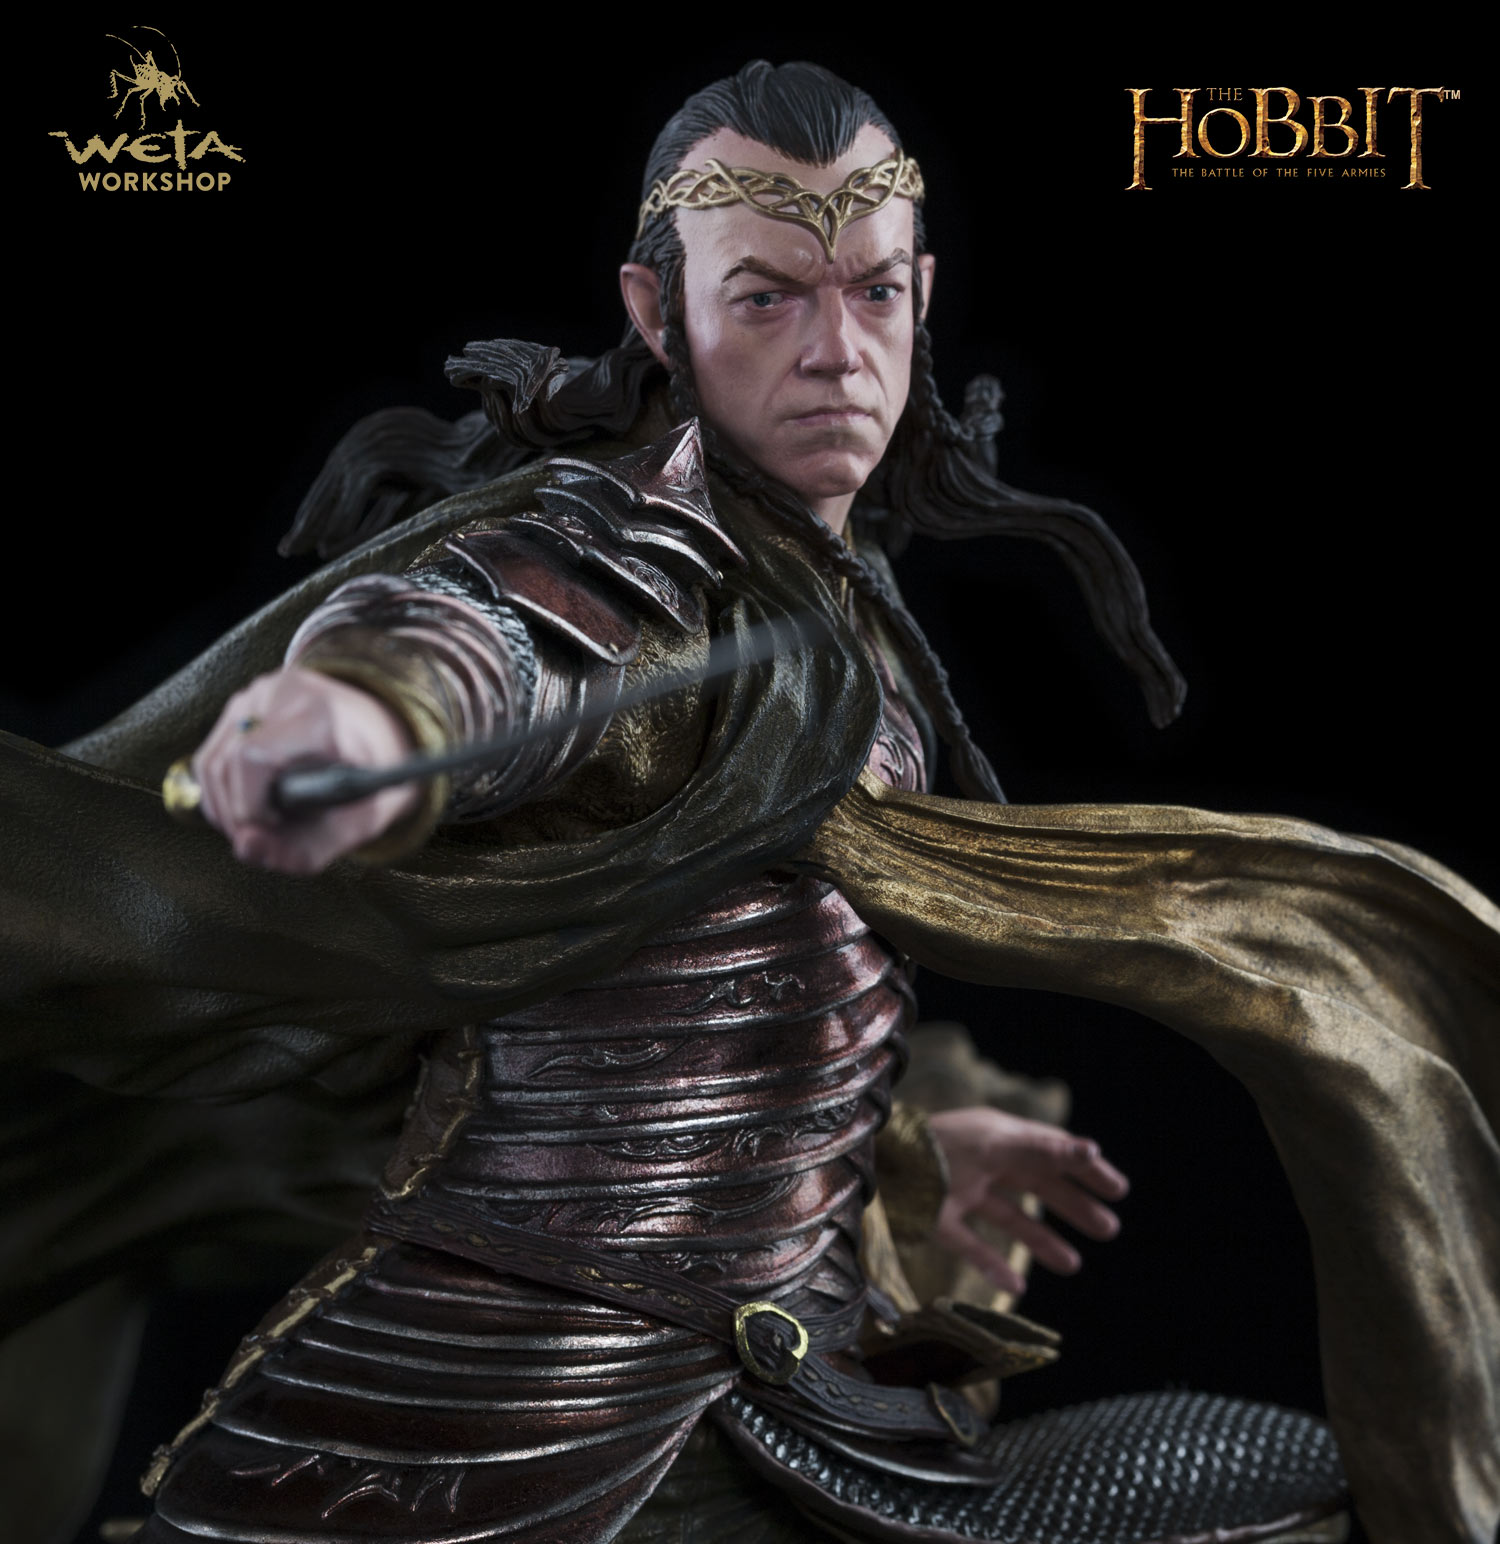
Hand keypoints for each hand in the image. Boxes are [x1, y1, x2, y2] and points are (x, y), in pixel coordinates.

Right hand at [193, 667, 421, 873]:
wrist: (385, 729)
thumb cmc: (377, 774)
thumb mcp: (361, 821)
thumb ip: (307, 849)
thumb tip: (245, 849)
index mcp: (321, 717)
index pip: (252, 758)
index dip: (248, 805)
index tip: (272, 826)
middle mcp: (283, 695)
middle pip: (224, 764)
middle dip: (236, 815)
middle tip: (267, 836)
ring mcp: (257, 695)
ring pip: (210, 762)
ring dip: (225, 807)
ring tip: (262, 823)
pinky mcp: (242, 704)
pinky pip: (212, 755)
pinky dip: (224, 790)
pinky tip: (254, 804)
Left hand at [927, 1106, 1128, 1296]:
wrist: (878, 1164)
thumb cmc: (937, 1145)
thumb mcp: (995, 1143)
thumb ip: (1041, 1148)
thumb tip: (1090, 1149)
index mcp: (996, 1137)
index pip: (1050, 1150)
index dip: (1084, 1168)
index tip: (1119, 1189)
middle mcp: (980, 1162)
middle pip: (1034, 1184)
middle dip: (1072, 1206)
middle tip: (1109, 1229)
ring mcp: (958, 1191)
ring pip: (1008, 1216)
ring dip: (1042, 1241)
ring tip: (1074, 1265)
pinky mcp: (935, 1219)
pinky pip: (970, 1243)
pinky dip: (994, 1264)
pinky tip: (1017, 1285)